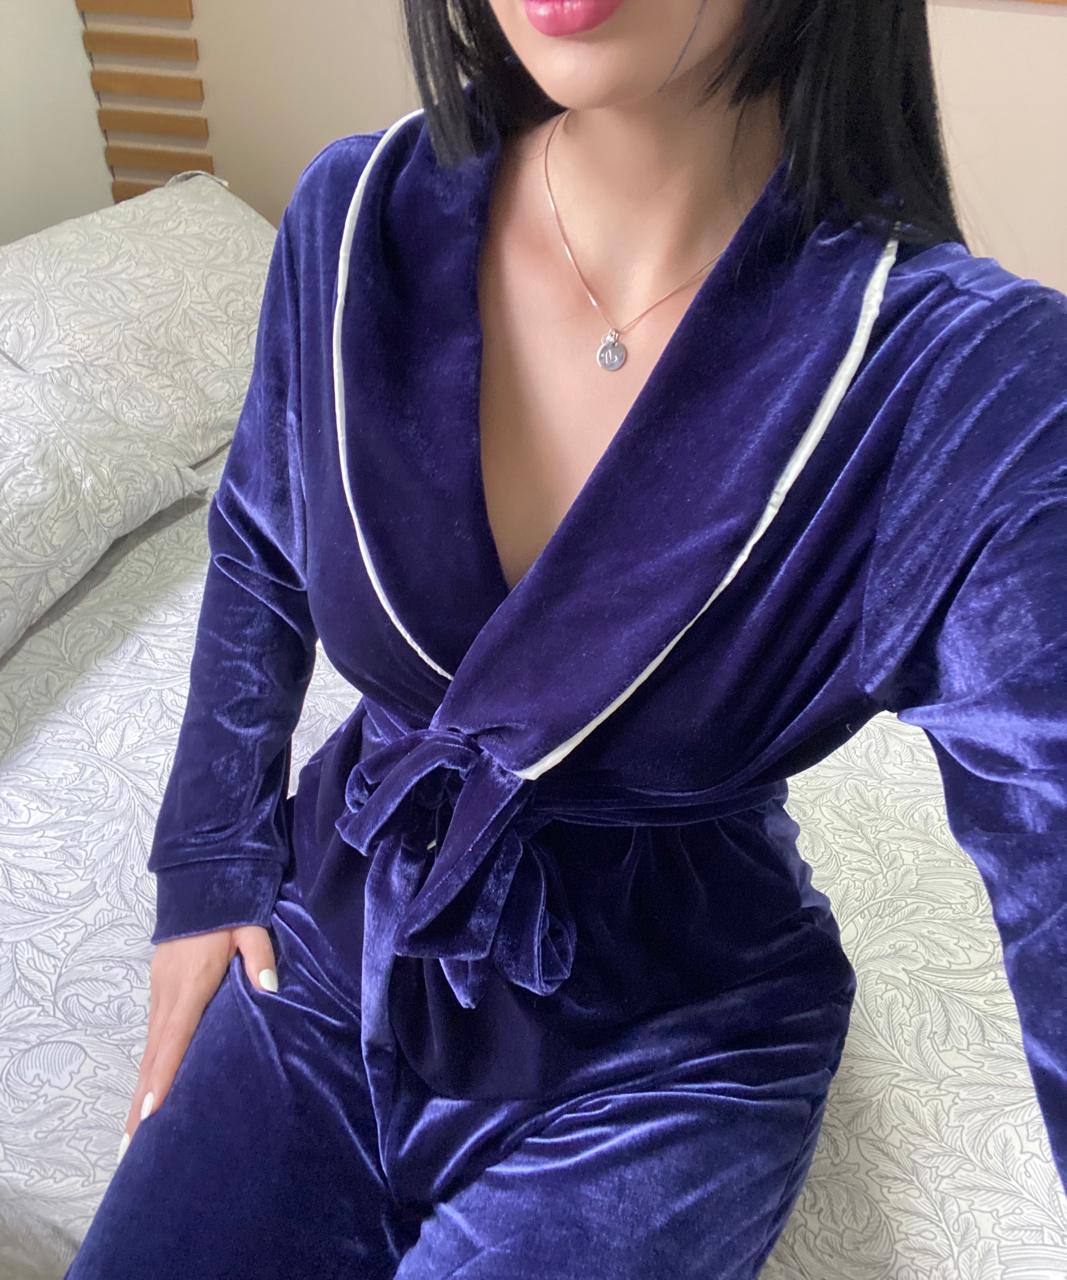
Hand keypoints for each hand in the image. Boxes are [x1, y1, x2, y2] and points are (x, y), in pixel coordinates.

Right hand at [117, 924, 277, 1162]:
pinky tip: (150, 1088)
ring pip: (150, 1050)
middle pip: (152, 1057)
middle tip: (130, 1147)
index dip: (162, 1078)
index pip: (174, 1039)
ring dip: (142, 1088)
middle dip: (141, 1102)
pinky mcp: (160, 989)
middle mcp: (167, 995)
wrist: (197, 882)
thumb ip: (260, 956)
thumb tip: (269, 987)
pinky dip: (150, 1066)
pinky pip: (154, 1036)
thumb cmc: (227, 908)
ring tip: (136, 1130)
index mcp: (190, 984)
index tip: (149, 1115)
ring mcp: (159, 993)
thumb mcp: (249, 926)